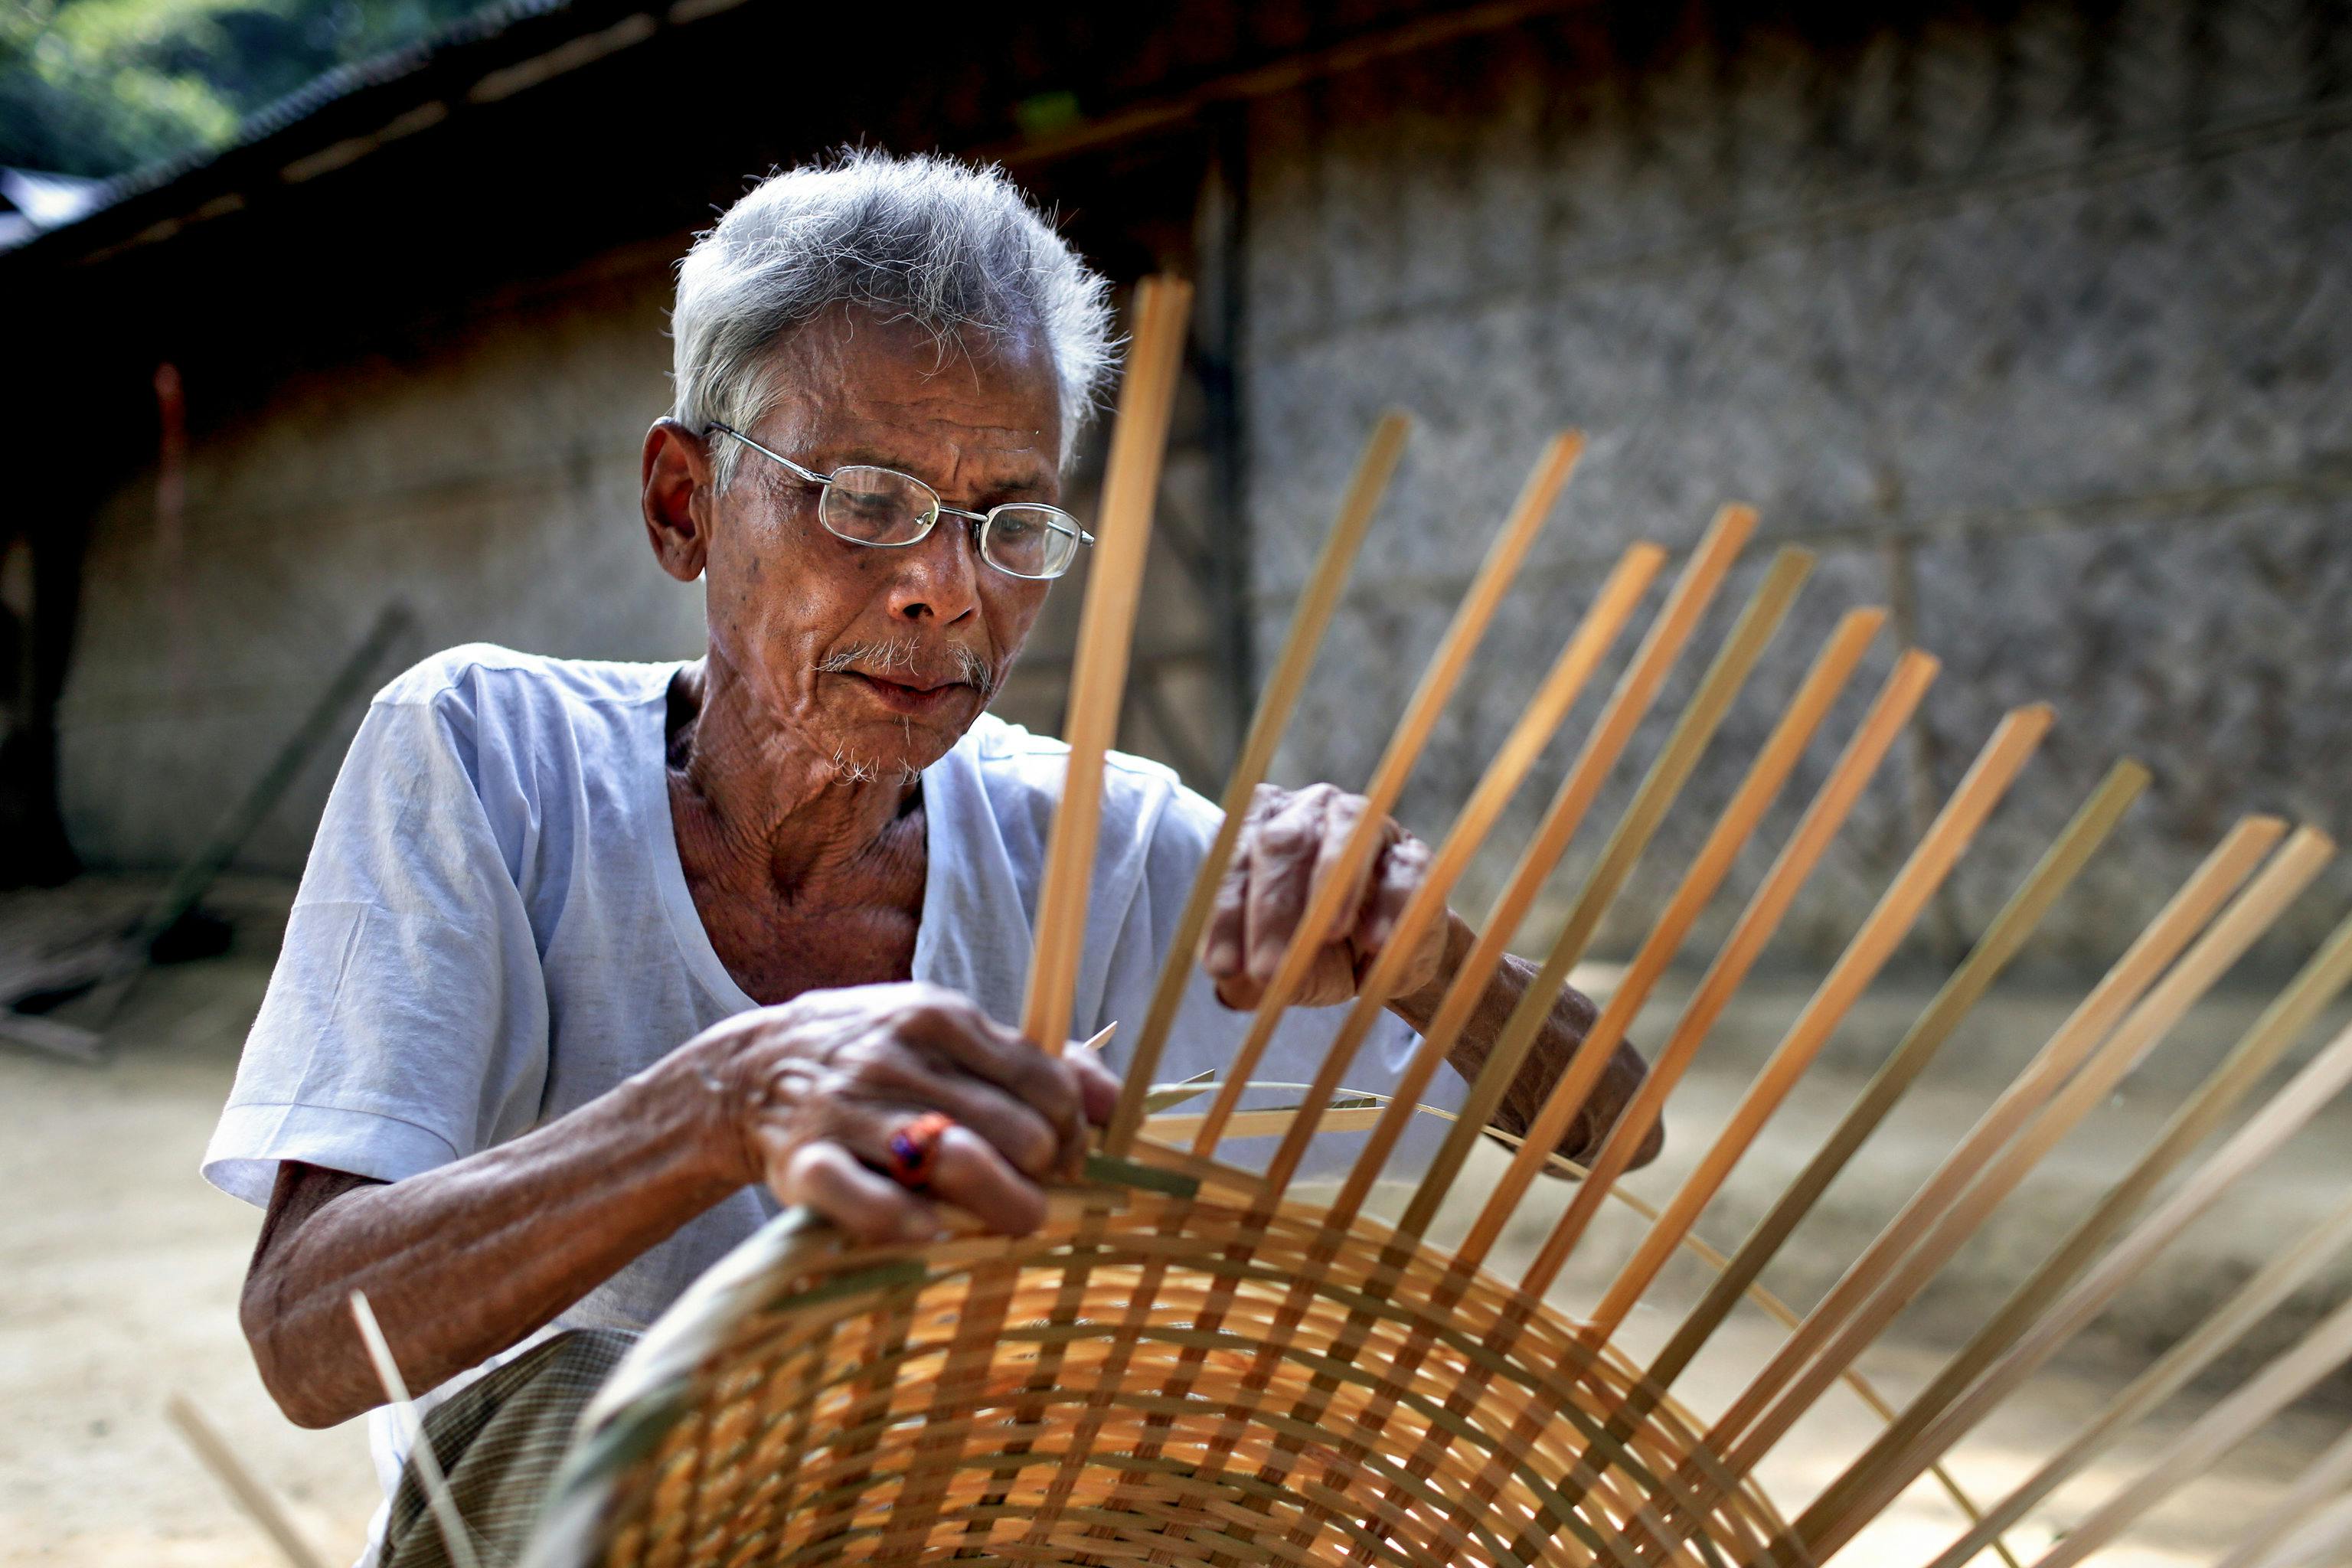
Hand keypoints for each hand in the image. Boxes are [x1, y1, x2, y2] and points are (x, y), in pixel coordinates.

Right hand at [687, 983, 1119, 1243]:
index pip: (1045, 1083)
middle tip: (1039, 1193)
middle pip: (1014, 1131)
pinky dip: (903, 1222)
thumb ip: (1032, 1061)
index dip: (1072, 1133)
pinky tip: (932, 1235)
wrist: (751, 1070)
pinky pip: (862, 1200)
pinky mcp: (804, 1162)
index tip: (1066, 1160)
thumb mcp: (949, 1032)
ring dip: (1000, 1204)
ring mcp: (849, 1110)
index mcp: (942, 1018)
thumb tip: (1117, 1103)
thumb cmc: (878, 1057)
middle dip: (1043, 1174)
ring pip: (952, 1162)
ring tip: (1015, 1222)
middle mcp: (898, 1057)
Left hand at [1203, 781, 1446, 1010]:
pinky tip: (1376, 941)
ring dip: (1332, 887)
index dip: (1226, 914)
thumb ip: (1247, 971)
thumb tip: (1235, 979)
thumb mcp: (1273, 963)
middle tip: (1267, 969)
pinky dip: (1390, 905)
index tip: (1223, 966)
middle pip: (1283, 842)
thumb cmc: (1310, 948)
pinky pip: (1402, 871)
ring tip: (1326, 936)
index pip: (1233, 862)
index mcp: (1257, 825)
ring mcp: (1363, 825)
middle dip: (1273, 908)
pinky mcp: (1410, 856)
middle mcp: (1307, 810)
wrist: (1382, 955)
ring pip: (1344, 837)